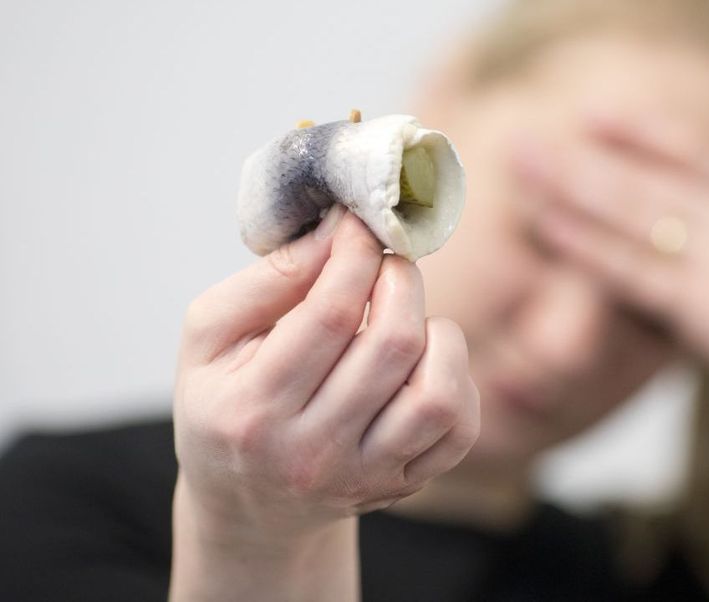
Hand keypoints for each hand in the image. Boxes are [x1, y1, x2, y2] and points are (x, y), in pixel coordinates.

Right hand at [173, 206, 479, 540]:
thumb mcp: (211, 335)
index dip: (356, 254)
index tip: (361, 226)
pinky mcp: (404, 485)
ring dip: (436, 335)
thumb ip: (270, 279)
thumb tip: (339, 231)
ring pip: (438, 393)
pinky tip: (423, 364)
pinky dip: (456, 380)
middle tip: (387, 265)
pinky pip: (460, 427)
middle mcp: (310, 453)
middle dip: (401, 281)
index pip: (328, 315)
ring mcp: (363, 477)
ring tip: (406, 321)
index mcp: (252, 410)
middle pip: (392, 344)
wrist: (247, 502)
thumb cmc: (227, 400)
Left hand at [513, 112, 708, 431]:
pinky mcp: (707, 308)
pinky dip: (587, 246)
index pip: (695, 157)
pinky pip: (633, 270)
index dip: (641, 132)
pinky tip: (547, 226)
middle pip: (646, 179)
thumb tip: (690, 283)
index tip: (596, 114)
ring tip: (520, 164)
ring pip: (632, 213)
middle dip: (582, 155)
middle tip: (527, 136)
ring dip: (570, 186)